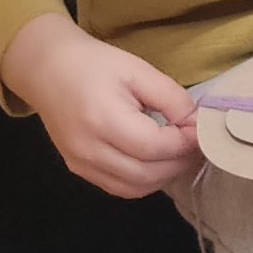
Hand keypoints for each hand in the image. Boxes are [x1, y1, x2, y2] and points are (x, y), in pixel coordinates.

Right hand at [0, 11, 200, 198]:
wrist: (48, 70)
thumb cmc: (96, 65)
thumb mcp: (139, 71)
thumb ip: (171, 98)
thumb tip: (195, 123)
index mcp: (104, 121)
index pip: (155, 147)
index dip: (186, 142)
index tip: (203, 129)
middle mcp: (89, 151)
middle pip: (146, 174)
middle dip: (180, 162)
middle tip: (199, 144)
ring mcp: (80, 164)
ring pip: (133, 188)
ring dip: (164, 176)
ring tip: (182, 153)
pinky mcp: (78, 169)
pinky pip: (117, 187)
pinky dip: (144, 180)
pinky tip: (157, 161)